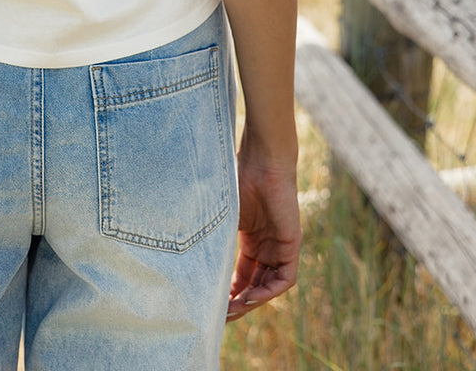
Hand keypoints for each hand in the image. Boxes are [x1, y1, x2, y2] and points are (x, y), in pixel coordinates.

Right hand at [226, 139, 300, 321]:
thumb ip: (213, 239)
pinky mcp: (292, 245)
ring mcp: (280, 247)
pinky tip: (251, 298)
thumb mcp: (222, 217)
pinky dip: (268, 292)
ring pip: (268, 286)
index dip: (227, 292)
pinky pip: (285, 279)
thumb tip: (184, 260)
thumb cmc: (238, 180)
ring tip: (232, 310)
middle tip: (219, 315)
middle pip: (254, 285)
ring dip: (252, 301)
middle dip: (237, 303)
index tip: (211, 305)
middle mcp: (266, 246)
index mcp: (250, 239)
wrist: (261, 161)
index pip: (241, 275)